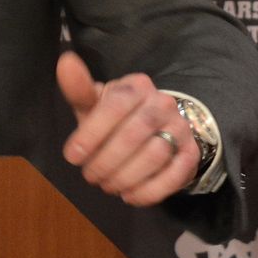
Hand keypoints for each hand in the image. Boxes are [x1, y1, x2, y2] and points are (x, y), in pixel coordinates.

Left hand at [56, 52, 198, 205]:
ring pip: (154, 156)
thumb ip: (79, 89)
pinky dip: (148, 191)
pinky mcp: (191, 154)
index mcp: (136, 86)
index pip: (114, 107)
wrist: (155, 131)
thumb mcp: (95, 104)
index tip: (73, 156)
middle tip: (90, 176)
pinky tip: (129, 195)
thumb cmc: (115, 119)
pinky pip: (174, 176)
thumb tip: (66, 61)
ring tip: (108, 185)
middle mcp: (163, 103)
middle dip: (106, 161)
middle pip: (133, 134)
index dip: (91, 134)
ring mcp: (181, 128)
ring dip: (125, 177)